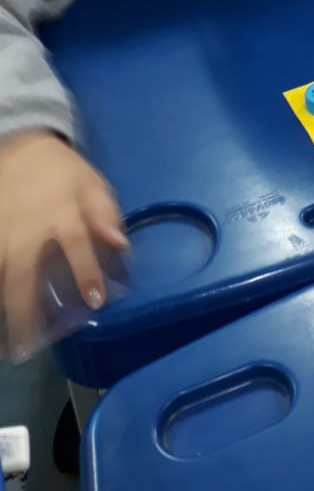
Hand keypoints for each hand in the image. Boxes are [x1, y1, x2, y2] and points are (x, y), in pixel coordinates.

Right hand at [0, 131, 127, 361]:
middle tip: (24, 349)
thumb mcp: (92, 184)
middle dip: (23, 311)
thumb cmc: (63, 172)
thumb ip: (106, 215)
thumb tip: (120, 244)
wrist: (21, 146)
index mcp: (62, 213)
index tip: (94, 301)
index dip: (86, 273)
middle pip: (21, 273)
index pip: (76, 245)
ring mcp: (0, 230)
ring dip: (0, 307)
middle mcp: (27, 227)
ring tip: (1, 344)